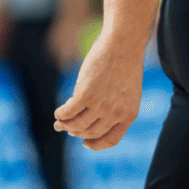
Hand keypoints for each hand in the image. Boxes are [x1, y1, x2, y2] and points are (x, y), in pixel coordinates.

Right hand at [53, 33, 144, 149]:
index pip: (111, 139)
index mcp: (129, 114)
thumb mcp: (127, 91)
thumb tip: (93, 121)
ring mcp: (100, 105)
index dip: (96, 144)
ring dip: (66, 126)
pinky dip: (61, 114)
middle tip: (68, 129)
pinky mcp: (85, 94)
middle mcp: (116, 113)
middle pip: (91, 132)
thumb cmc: (125, 64)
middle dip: (77, 133)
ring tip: (60, 123)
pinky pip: (68, 112)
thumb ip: (116, 107)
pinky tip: (59, 113)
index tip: (85, 143)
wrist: (123, 44)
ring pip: (78, 125)